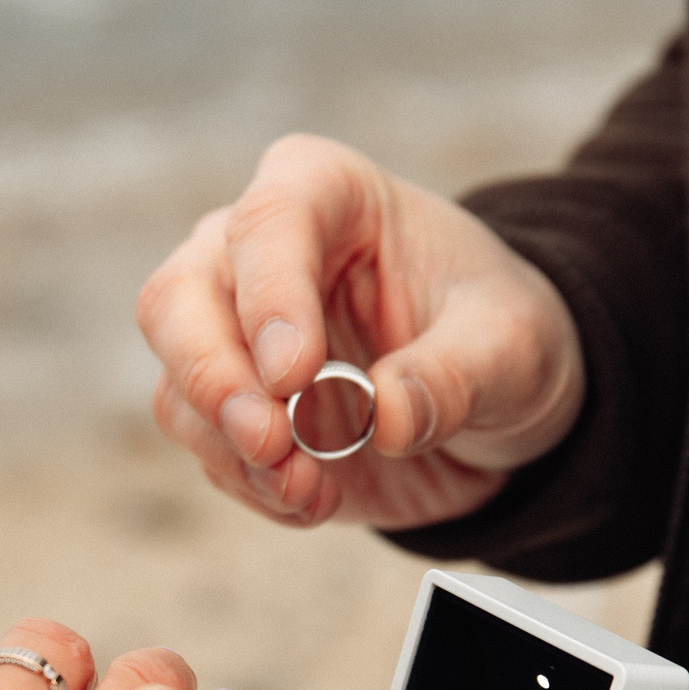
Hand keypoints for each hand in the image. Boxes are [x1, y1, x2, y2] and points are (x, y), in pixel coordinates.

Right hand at [136, 134, 584, 530]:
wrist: (490, 399)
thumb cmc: (495, 332)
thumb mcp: (510, 344)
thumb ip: (452, 375)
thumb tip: (386, 418)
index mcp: (324, 192)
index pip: (268, 222)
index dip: (270, 297)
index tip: (294, 375)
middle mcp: (251, 253)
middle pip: (177, 300)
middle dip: (214, 380)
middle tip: (271, 443)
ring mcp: (229, 333)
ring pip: (179, 385)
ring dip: (235, 450)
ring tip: (309, 488)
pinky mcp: (231, 410)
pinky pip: (209, 448)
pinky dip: (251, 483)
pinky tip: (311, 497)